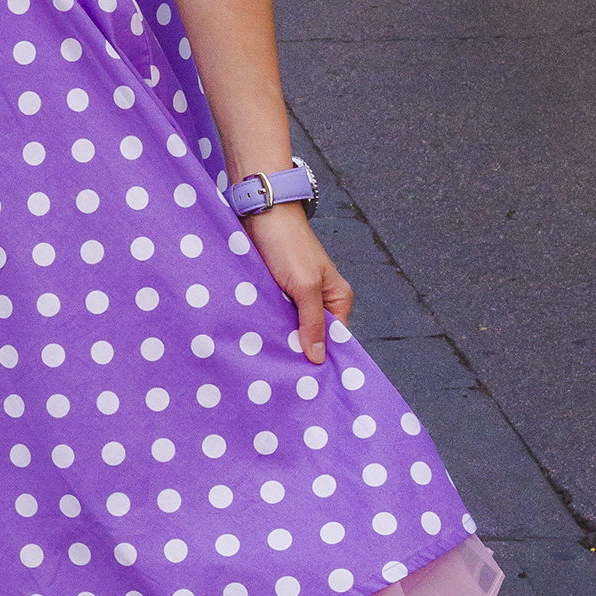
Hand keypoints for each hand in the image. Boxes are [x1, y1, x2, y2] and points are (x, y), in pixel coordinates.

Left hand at [244, 203, 352, 363]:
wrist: (261, 213)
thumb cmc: (288, 244)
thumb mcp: (305, 286)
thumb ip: (312, 321)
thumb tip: (319, 358)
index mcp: (337, 298)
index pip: (336, 339)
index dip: (323, 357)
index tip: (309, 382)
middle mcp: (319, 300)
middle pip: (313, 335)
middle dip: (299, 350)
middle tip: (284, 377)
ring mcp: (296, 297)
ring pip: (291, 327)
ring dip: (281, 338)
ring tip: (268, 363)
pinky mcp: (275, 292)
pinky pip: (275, 316)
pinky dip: (268, 325)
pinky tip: (258, 341)